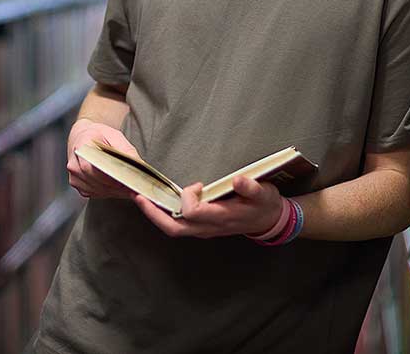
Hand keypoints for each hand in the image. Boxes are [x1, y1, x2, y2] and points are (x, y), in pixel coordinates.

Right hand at [66, 118, 140, 199]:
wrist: (83, 136)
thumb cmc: (99, 135)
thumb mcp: (115, 136)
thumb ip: (126, 151)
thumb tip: (140, 165)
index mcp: (81, 146)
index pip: (92, 167)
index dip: (108, 177)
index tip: (124, 181)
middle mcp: (74, 163)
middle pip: (95, 181)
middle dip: (115, 186)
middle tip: (133, 188)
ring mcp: (74, 176)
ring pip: (96, 189)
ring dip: (113, 191)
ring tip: (127, 188)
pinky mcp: (77, 184)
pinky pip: (93, 193)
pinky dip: (107, 193)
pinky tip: (117, 189)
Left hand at [133, 175, 284, 238]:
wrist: (270, 221)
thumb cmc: (265, 205)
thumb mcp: (264, 193)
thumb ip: (251, 188)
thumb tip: (238, 180)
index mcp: (223, 218)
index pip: (193, 212)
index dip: (189, 197)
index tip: (198, 185)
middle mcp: (210, 227)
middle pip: (174, 228)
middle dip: (154, 214)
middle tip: (139, 198)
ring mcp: (205, 230)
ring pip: (174, 229)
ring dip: (156, 215)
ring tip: (143, 199)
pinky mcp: (203, 228)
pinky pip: (179, 226)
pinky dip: (165, 215)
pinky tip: (160, 202)